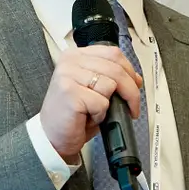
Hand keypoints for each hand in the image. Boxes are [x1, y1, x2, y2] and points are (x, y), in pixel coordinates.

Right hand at [39, 44, 141, 160]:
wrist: (52, 136)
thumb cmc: (72, 114)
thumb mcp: (94, 89)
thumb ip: (111, 78)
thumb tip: (136, 78)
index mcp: (76, 55)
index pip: (113, 53)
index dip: (129, 71)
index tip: (135, 85)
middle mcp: (70, 62)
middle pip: (116, 69)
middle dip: (131, 92)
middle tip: (132, 107)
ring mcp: (68, 76)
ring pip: (110, 85)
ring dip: (110, 105)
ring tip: (96, 111)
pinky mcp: (70, 93)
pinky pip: (102, 103)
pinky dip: (100, 115)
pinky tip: (88, 117)